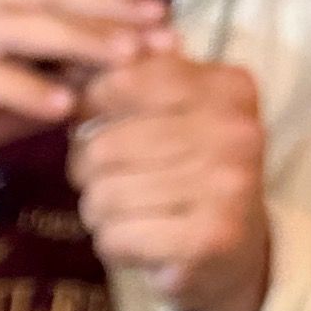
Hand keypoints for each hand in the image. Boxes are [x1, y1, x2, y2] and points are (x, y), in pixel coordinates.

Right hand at [0, 0, 175, 265]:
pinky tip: (63, 105)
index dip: (102, 0)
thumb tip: (92, 93)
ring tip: (128, 65)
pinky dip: (24, 86)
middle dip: (105, 12)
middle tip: (161, 34)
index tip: (158, 26)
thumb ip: (25, 102)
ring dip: (77, 42)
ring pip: (11, 26)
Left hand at [69, 57, 270, 310]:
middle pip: (104, 147)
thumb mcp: (175, 116)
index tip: (89, 124)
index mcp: (227, 87)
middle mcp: (234, 131)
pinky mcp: (205, 239)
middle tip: (105, 183)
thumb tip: (74, 59)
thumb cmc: (190, 176)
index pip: (127, 79)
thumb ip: (135, 82)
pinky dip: (111, 244)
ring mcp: (226, 186)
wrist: (236, 251)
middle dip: (87, 172)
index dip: (89, 107)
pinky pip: (114, 237)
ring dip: (98, 212)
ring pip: (103, 196)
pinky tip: (137, 241)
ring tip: (126, 214)